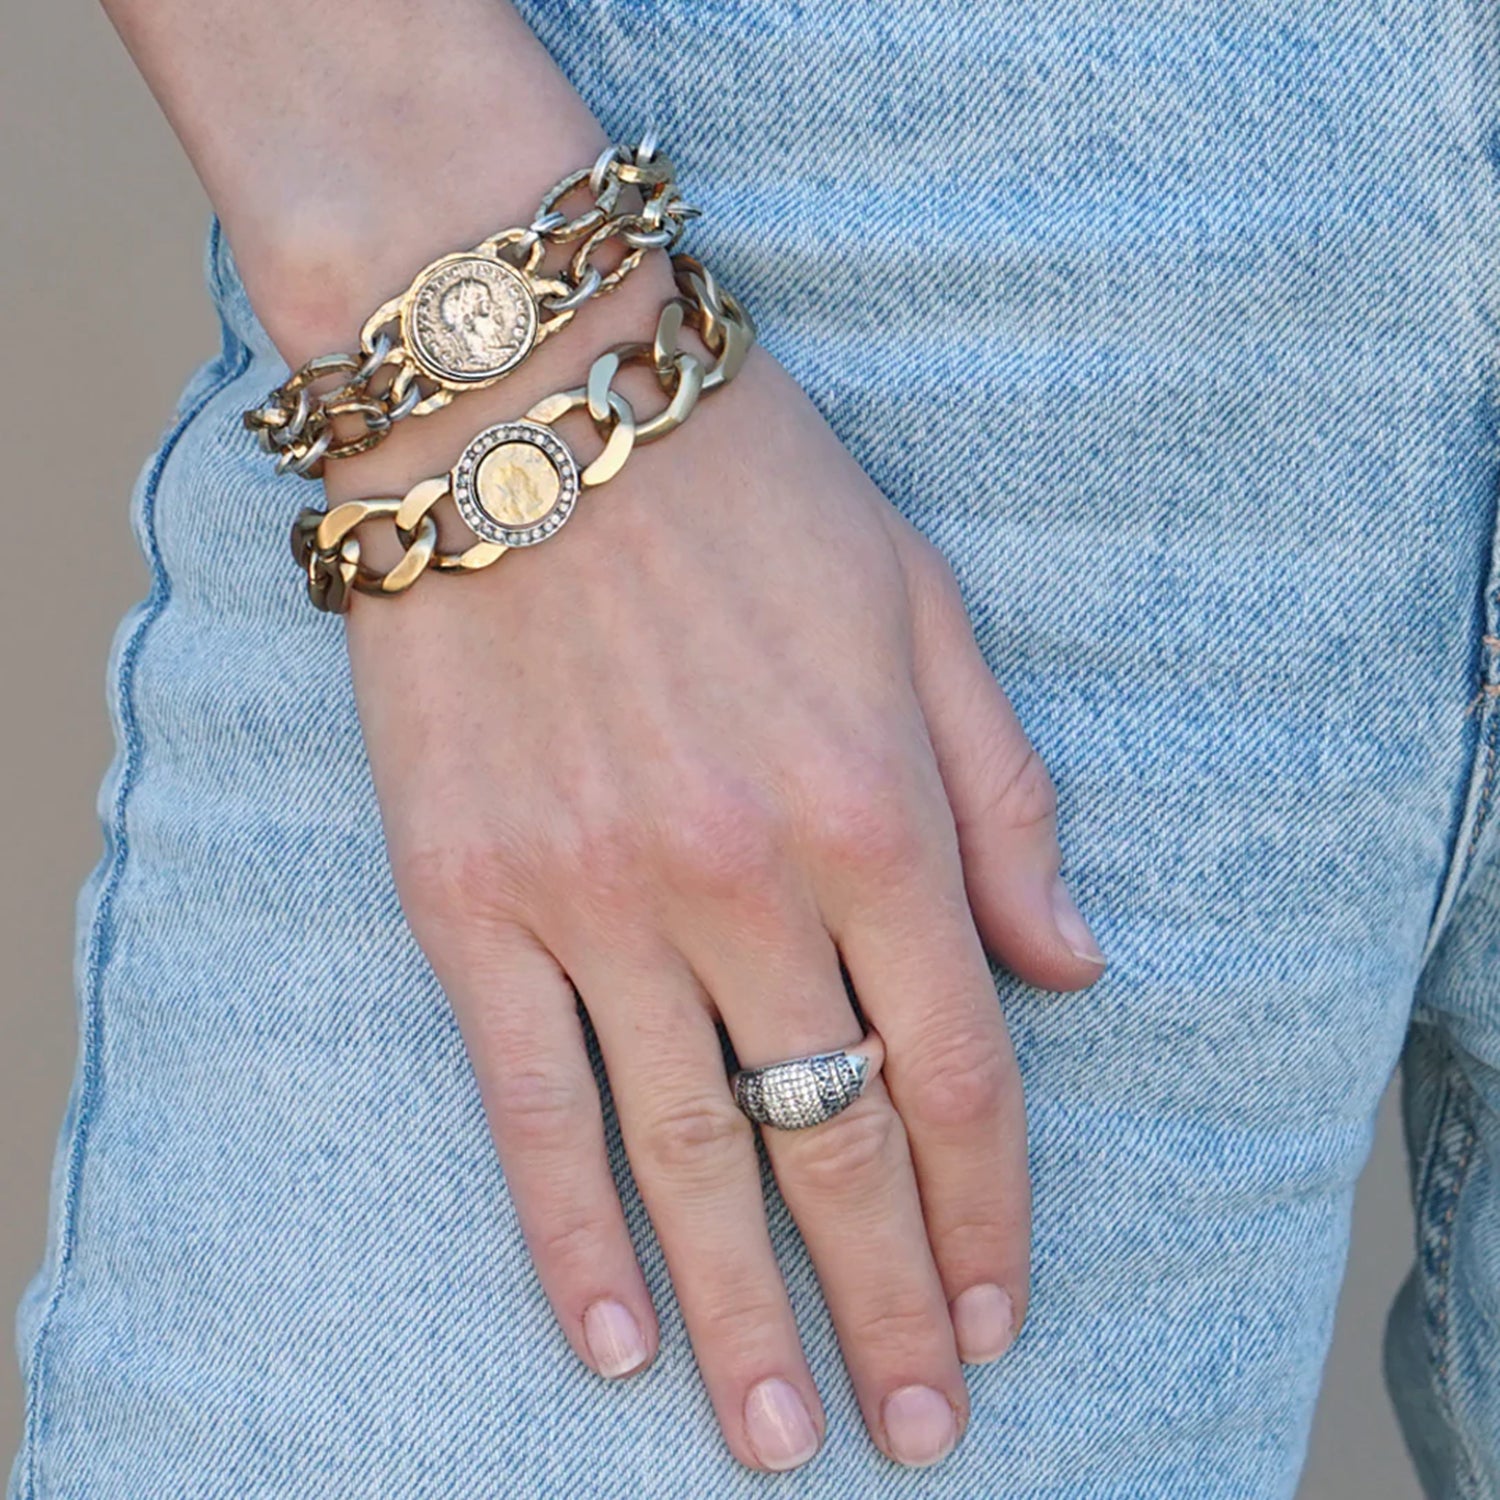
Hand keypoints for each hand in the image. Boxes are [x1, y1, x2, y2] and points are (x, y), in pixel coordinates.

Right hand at [328, 257, 1106, 1473]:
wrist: (523, 401)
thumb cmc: (740, 489)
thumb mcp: (922, 609)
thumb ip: (1003, 799)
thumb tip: (1070, 969)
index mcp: (873, 807)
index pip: (960, 1062)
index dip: (987, 1206)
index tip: (998, 1310)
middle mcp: (743, 879)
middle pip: (836, 1135)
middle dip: (887, 1297)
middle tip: (914, 1428)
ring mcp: (595, 897)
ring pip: (688, 1151)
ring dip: (742, 1308)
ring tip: (780, 1433)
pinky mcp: (470, 896)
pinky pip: (527, 1101)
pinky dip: (569, 1233)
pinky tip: (609, 1337)